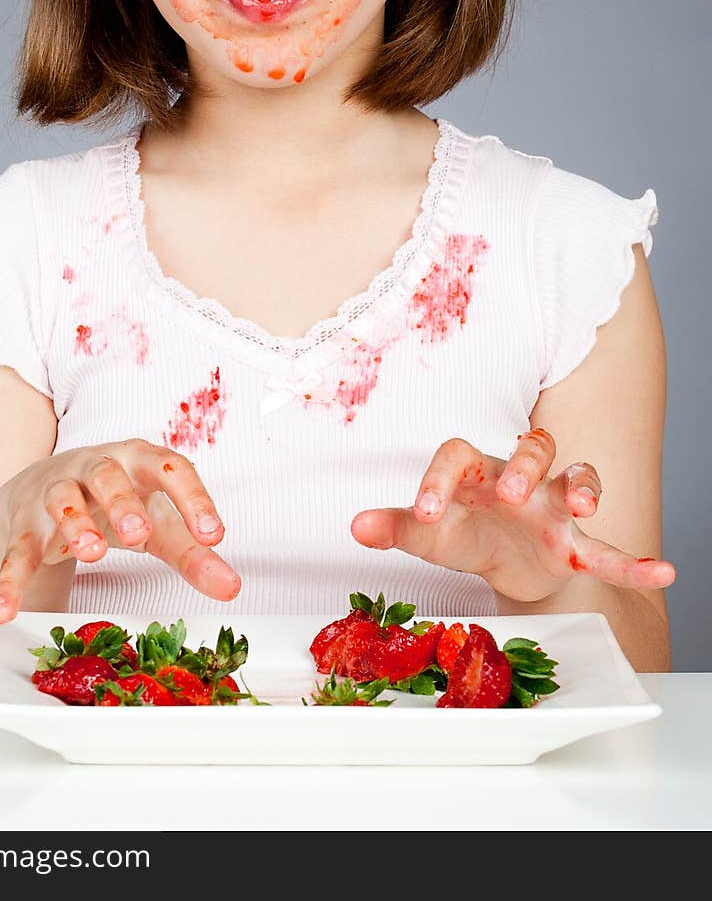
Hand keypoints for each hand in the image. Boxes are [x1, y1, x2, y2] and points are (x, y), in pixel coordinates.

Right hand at [0, 439, 240, 621]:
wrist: (48, 485)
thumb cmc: (119, 502)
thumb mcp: (160, 524)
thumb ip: (194, 553)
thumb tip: (232, 587)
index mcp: (139, 461)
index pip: (170, 467)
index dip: (193, 498)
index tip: (214, 534)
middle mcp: (96, 468)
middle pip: (108, 475)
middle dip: (123, 502)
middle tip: (139, 533)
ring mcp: (56, 492)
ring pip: (62, 500)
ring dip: (75, 525)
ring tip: (92, 555)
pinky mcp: (25, 525)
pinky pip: (16, 551)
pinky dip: (9, 581)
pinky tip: (5, 611)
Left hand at [351, 429, 676, 602]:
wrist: (502, 563)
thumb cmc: (463, 532)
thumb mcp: (428, 534)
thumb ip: (396, 527)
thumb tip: (355, 525)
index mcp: (475, 470)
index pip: (459, 454)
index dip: (442, 479)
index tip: (425, 513)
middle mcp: (518, 478)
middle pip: (530, 447)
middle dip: (523, 465)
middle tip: (509, 492)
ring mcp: (552, 506)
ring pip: (576, 475)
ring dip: (582, 483)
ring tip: (583, 501)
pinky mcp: (574, 541)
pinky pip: (609, 549)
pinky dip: (634, 562)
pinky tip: (663, 572)